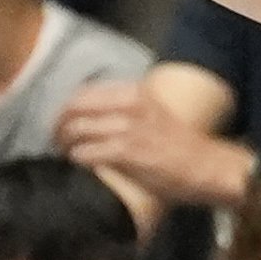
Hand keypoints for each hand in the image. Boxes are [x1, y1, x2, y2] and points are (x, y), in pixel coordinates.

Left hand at [56, 79, 240, 208]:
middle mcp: (129, 105)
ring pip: (76, 130)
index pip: (83, 92)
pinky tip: (78, 164)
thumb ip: (123, 109)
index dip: (66, 108)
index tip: (61, 122)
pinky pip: (86, 153)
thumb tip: (91, 115)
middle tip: (55, 139)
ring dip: (65, 144)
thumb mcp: (151, 112)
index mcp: (133, 93)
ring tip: (64, 153)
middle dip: (58, 125)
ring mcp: (127, 129)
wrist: (205, 166)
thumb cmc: (178, 143)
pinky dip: (77, 159)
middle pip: (74, 109)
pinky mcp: (126, 153)